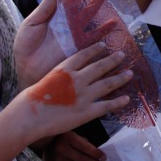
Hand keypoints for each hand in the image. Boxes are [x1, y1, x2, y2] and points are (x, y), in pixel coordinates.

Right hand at [13, 42, 131, 138]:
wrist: (30, 115)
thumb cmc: (32, 99)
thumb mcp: (46, 78)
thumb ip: (59, 76)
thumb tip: (68, 75)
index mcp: (65, 69)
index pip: (84, 55)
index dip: (95, 50)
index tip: (103, 45)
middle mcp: (77, 79)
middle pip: (100, 67)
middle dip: (113, 60)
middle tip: (122, 55)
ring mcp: (84, 95)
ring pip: (107, 84)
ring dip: (120, 78)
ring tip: (130, 73)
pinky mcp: (87, 112)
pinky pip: (106, 106)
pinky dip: (118, 102)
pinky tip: (127, 99)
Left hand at [14, 0, 115, 89]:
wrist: (28, 69)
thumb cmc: (25, 48)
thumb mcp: (29, 25)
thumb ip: (42, 10)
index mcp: (52, 12)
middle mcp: (65, 18)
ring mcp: (73, 30)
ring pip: (88, 11)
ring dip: (98, 0)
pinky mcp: (79, 44)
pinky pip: (94, 36)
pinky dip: (103, 30)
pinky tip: (112, 21)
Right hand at [45, 132, 106, 160]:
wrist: (46, 146)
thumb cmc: (65, 140)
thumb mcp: (75, 136)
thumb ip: (85, 144)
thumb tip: (99, 157)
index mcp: (67, 138)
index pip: (85, 148)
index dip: (96, 154)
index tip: (104, 158)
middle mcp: (61, 149)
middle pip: (83, 160)